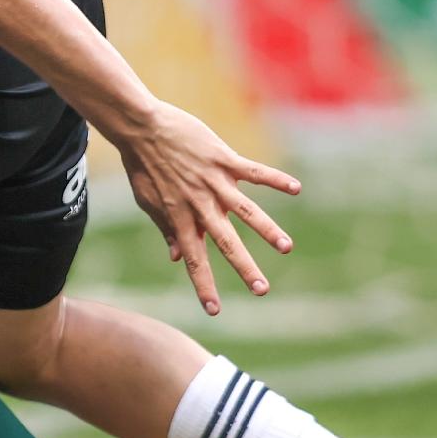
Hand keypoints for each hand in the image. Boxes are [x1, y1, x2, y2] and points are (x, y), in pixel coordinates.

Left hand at [113, 102, 300, 314]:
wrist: (140, 127)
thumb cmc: (143, 165)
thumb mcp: (148, 201)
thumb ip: (166, 228)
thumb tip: (177, 258)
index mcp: (180, 217)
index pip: (194, 258)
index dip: (203, 284)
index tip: (214, 310)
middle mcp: (199, 204)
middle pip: (225, 242)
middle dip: (244, 267)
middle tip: (262, 290)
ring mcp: (213, 182)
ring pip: (245, 210)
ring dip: (266, 229)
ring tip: (285, 248)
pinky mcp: (222, 159)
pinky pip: (253, 172)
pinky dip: (274, 180)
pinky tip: (296, 188)